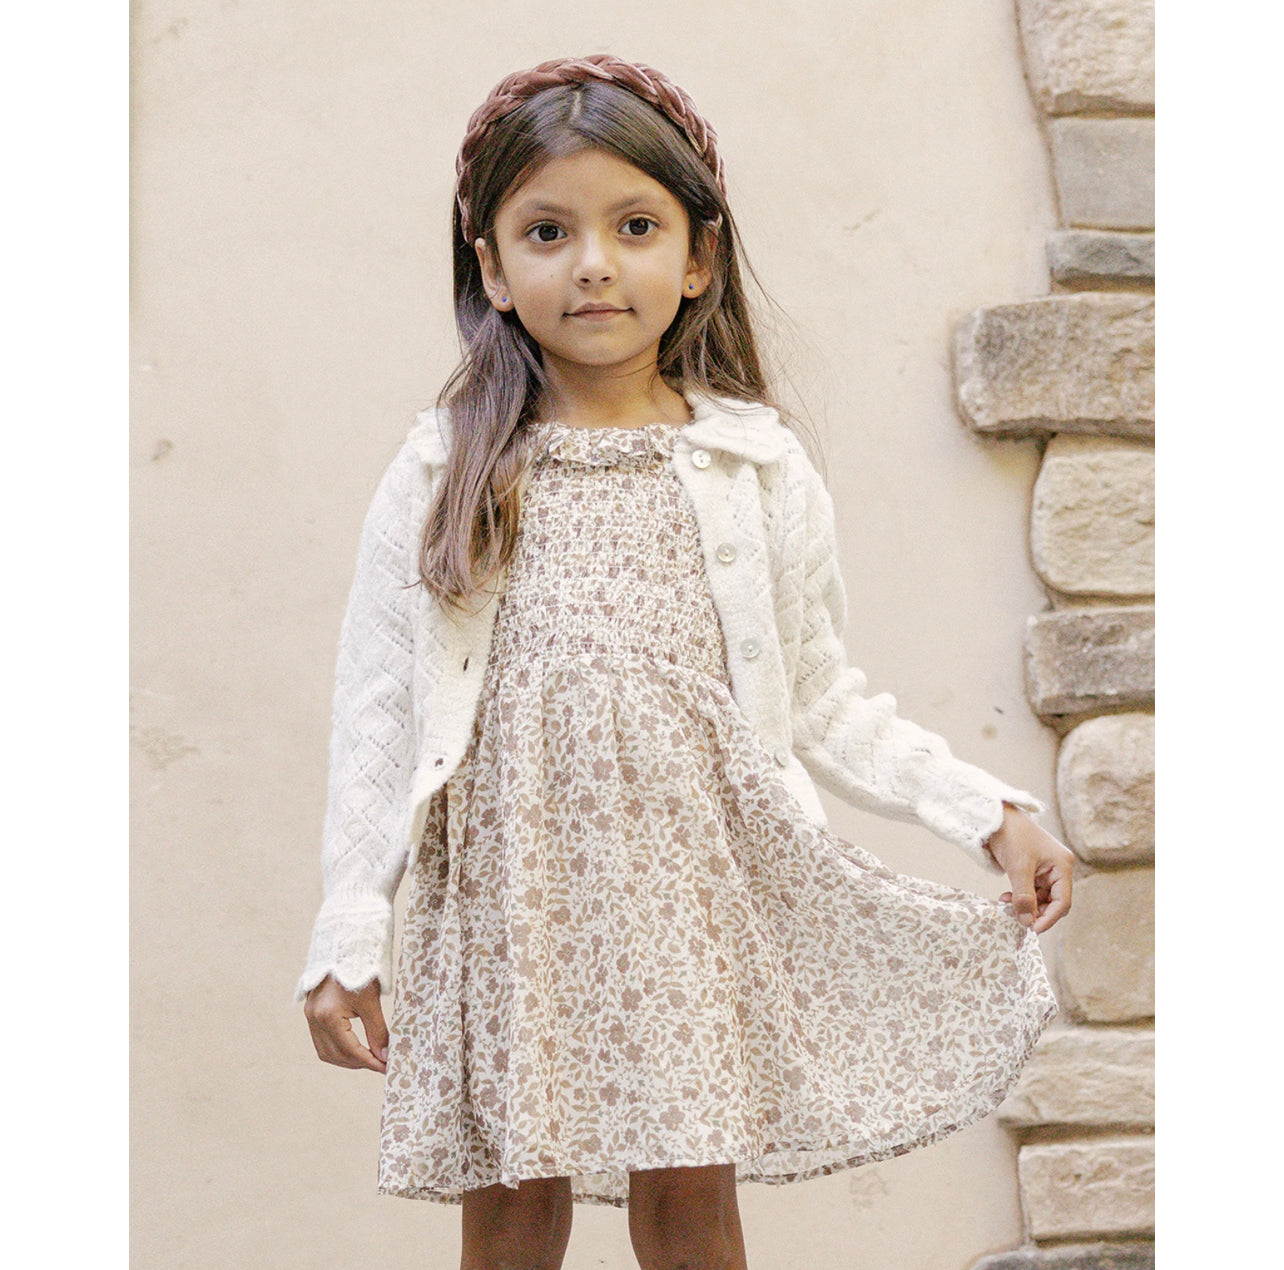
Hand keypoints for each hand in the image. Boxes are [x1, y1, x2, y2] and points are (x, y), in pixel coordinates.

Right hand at [303, 975, 388, 1073]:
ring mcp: (310, 1015)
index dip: (370, 1062)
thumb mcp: (371, 1001)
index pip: (350, 1050)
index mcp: (328, 1016)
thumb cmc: (359, 969)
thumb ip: (377, 1031)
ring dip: (347, 1059)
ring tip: (369, 1058)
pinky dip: (338, 1048)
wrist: (344, 945)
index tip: (386, 1068)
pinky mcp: (312, 1012)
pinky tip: (354, 1047)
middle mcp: (314, 1018)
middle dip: (359, 1063)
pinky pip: (322, 1040)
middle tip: (380, 1063)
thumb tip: (384, 1056)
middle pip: (335, 1055)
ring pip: (325, 1051)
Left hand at [985, 804, 1074, 933]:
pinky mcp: (1032, 870)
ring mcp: (1045, 869)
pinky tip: (1006, 898)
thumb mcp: (1018, 868)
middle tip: (1017, 918)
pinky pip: (1030, 891)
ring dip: (1025, 905)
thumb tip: (1027, 922)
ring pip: (1040, 898)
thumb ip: (1024, 897)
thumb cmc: (1011, 835)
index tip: (1032, 929)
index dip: (1049, 918)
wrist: (993, 817)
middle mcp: (1058, 869)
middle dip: (1036, 912)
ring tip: (1006, 904)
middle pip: (1053, 902)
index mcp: (1063, 866)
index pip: (1062, 901)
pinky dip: (1020, 897)